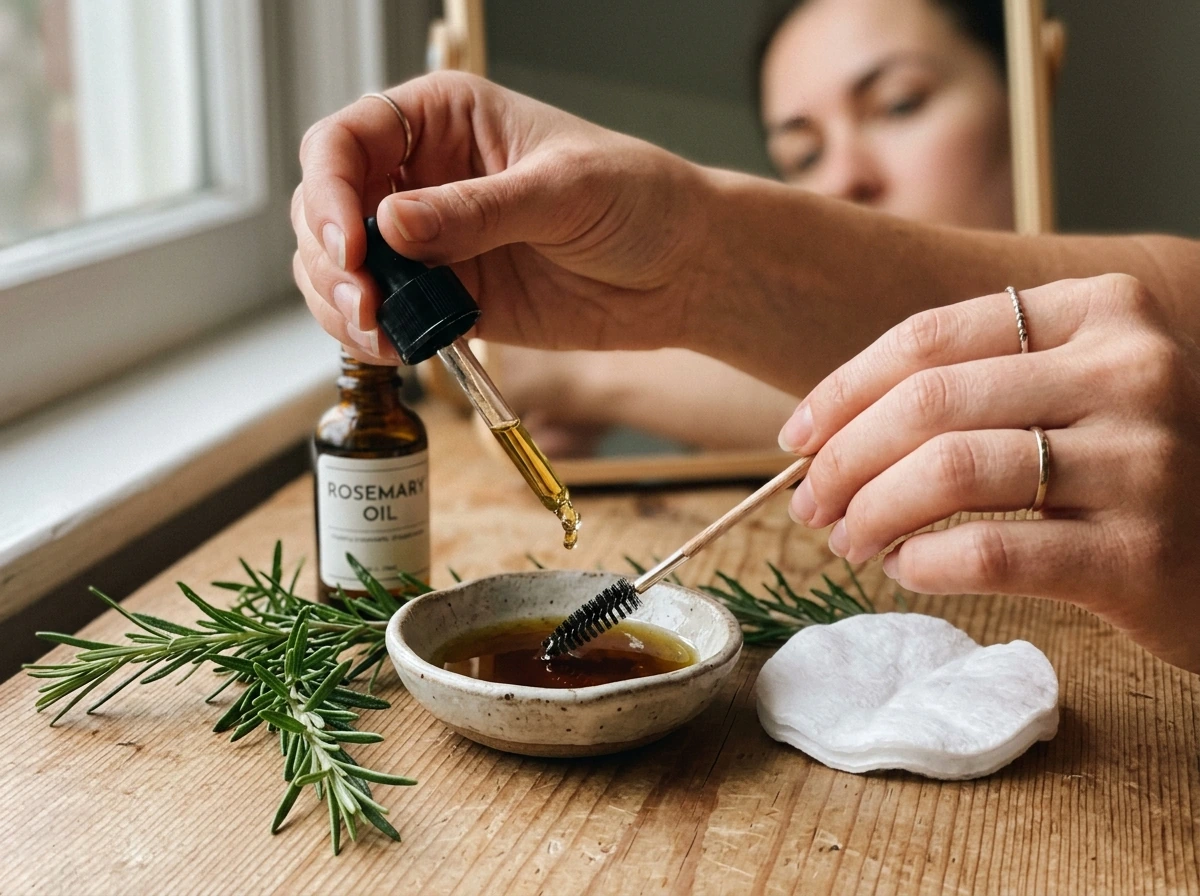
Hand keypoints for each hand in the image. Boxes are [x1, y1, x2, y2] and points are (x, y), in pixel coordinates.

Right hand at [293, 72, 707, 361]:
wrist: (684, 270)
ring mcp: (432, 242)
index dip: (329, 190)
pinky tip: (396, 347)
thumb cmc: (639, 200)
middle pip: (328, 208)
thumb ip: (478, 210)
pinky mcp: (450, 297)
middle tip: (365, 300)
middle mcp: (425, 177)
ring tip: (379, 330)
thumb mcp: (563, 191)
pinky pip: (387, 316)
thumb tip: (392, 223)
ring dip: (342, 302)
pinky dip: (375, 336)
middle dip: (330, 257)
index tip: (350, 243)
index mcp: (445, 121)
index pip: (347, 142)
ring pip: (342, 268)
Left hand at [779, 274, 1199, 671]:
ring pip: (950, 472)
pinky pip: (989, 552)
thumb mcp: (1078, 390)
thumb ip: (978, 382)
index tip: (796, 437)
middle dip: (843, 458)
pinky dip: (922, 564)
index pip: (931, 338)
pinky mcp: (1140, 554)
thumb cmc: (1135, 465)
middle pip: (929, 403)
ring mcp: (1144, 460)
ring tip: (849, 538)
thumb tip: (829, 423)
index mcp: (1101, 312)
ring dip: (871, 512)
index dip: (844, 390)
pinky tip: (906, 569)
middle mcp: (1130, 371)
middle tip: (810, 502)